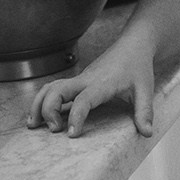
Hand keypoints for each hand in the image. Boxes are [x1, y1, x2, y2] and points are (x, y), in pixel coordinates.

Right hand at [26, 33, 154, 138]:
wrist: (132, 45)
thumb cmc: (138, 66)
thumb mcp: (145, 90)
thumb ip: (144, 112)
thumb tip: (146, 133)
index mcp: (102, 83)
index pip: (83, 100)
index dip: (76, 116)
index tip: (71, 134)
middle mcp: (86, 80)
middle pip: (57, 90)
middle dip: (48, 109)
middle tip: (53, 130)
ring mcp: (79, 80)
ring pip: (50, 87)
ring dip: (39, 104)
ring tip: (33, 125)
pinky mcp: (77, 81)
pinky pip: (54, 88)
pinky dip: (43, 100)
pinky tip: (39, 116)